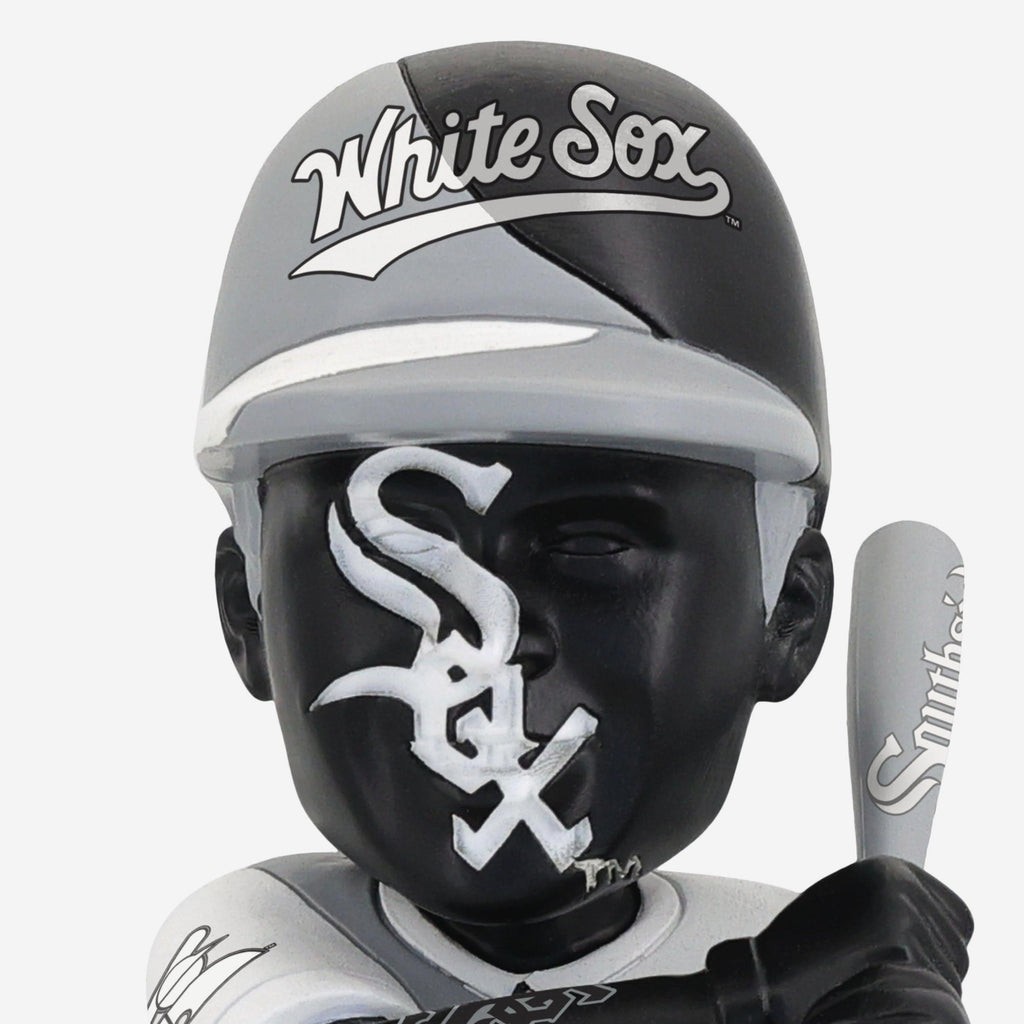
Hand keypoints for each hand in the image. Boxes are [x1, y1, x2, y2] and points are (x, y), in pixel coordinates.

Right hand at [705, 856, 971, 1023]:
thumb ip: (894, 904)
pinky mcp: (898, 938)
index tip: (924, 961)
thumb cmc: (809, 943)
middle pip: (957, 946)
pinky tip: (881, 987)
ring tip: (883, 981)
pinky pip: (934, 984)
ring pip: (949, 970)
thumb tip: (934, 926)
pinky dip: (915, 996)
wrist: (775, 967)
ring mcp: (902, 908)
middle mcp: (901, 880)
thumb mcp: (854, 903)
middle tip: (896, 978)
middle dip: (935, 968)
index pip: (959, 916)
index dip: (945, 945)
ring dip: (925, 985)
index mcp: (893, 868)